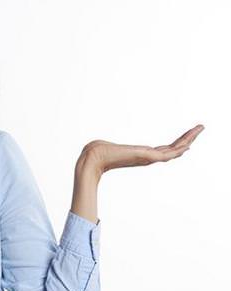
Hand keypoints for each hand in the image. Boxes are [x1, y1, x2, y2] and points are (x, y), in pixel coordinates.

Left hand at [83, 124, 204, 173]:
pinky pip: (167, 153)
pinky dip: (178, 148)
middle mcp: (146, 158)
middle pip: (172, 149)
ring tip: (200, 129)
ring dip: (188, 139)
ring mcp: (147, 158)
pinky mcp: (145, 157)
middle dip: (187, 139)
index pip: (163, 150)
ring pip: (174, 151)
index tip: (187, 140)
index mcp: (141, 155)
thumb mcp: (112, 148)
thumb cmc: (98, 152)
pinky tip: (188, 143)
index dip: (175, 145)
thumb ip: (111, 148)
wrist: (93, 158)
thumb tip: (101, 145)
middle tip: (201, 128)